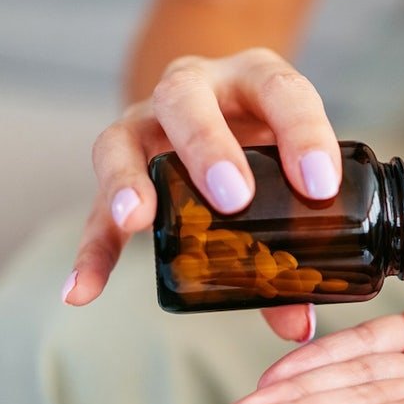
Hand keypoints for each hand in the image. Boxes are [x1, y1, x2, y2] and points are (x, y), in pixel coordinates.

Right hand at [62, 48, 341, 340]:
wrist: (219, 106)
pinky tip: (83, 290)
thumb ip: (299, 241)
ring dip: (129, 180)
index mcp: (254, 79)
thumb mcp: (291, 171)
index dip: (304, 135)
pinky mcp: (118, 168)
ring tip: (136, 220)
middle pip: (187, 97)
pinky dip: (92, 249)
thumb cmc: (267, 144)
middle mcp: (194, 88)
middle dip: (208, 146)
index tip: (321, 186)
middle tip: (234, 198)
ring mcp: (145, 124)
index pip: (282, 91)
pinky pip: (96, 206)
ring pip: (122, 138)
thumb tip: (298, 324)